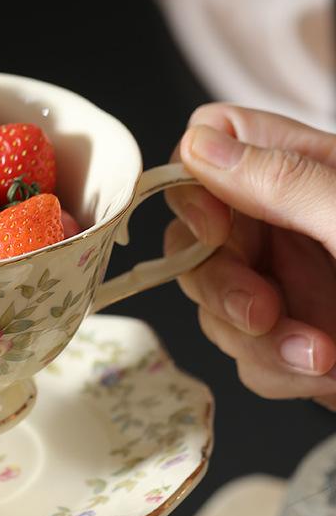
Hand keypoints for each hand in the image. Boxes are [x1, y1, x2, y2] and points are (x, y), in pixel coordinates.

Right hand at [163, 103, 335, 408]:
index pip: (214, 145)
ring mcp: (286, 282)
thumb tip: (199, 145)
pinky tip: (324, 369)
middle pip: (196, 238)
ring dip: (257, 340)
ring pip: (213, 305)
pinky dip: (277, 368)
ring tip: (319, 355)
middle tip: (263, 311)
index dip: (193, 184)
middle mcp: (287, 223)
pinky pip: (244, 354)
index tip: (216, 229)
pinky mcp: (289, 338)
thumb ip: (285, 183)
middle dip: (222, 284)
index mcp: (309, 171)